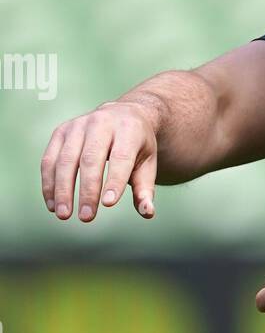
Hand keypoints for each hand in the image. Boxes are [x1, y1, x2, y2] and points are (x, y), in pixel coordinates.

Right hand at [41, 101, 157, 221]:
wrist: (123, 115)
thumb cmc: (137, 146)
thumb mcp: (148, 163)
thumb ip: (145, 189)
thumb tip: (147, 213)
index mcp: (128, 128)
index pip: (121, 157)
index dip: (114, 180)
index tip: (108, 204)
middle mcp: (102, 122)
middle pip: (91, 159)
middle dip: (87, 190)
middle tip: (86, 217)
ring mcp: (78, 125)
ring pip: (66, 159)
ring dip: (63, 190)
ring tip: (64, 215)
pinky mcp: (61, 131)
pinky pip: (50, 159)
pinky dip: (49, 183)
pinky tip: (53, 204)